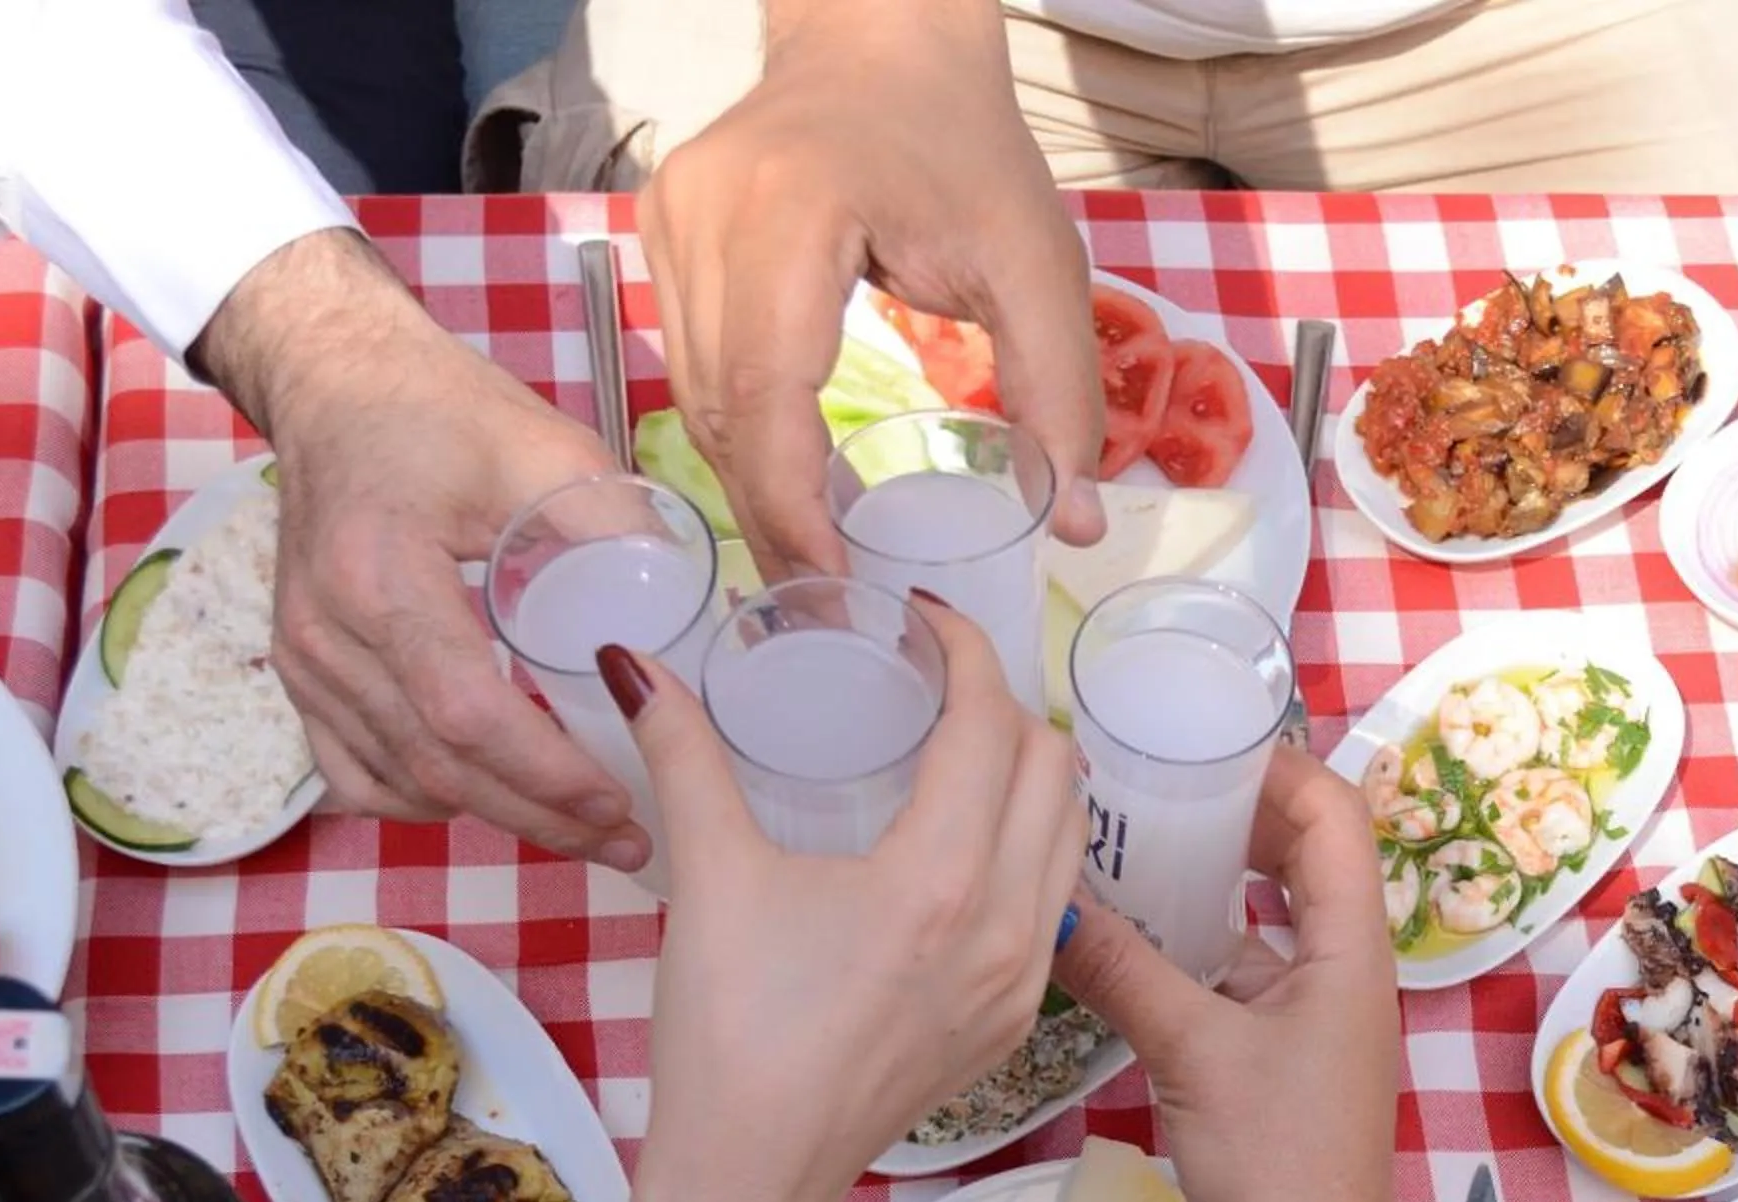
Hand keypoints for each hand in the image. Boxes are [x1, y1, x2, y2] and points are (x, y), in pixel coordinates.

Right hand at [193, 230, 643, 866]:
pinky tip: (494, 799)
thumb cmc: (440, 410)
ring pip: (401, 781)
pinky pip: (358, 774)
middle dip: (539, 817)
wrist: (336, 384)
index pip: (464, 711)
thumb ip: (615, 531)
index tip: (618, 798)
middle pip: (436, 765)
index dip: (544, 772)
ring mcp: (302, 659)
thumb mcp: (544, 449)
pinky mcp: (299, 673)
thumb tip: (691, 620)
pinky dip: (428, 799)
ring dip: (495, 817)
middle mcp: (326, 630)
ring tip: (582, 828)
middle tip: (626, 840)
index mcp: (379, 573)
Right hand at [601, 599, 1083, 1201]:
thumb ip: (680, 756)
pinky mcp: (1014, 1023)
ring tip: (965, 748)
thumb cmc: (728, 1032)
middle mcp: (1004, 925)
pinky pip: (1052, 905)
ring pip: (1068, 839)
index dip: (967, 652)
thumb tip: (631, 662)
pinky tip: (970, 844)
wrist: (752, 1176)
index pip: (991, 725)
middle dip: (1006, 707)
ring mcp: (1020, 980)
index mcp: (939, 877)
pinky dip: (1030, 849)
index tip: (926, 620)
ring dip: (1033, 777)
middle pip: (1052, 771)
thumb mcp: (708, 878)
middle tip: (941, 682)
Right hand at [637, 0, 1104, 579]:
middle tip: (828, 610)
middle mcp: (703, 212)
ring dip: (751, 487)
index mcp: (790, 209)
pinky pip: (692, 365)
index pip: (768, 391)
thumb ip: (1062, 392)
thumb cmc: (964, 143)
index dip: (794, 505)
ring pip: (693, 398)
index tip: (838, 587)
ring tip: (813, 566)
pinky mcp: (664, 233)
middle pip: (717, 409)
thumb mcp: (1038, 261)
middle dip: (773, 518)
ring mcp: (669, 221)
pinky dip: (737, 438)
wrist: (883, 37)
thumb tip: (1072, 523)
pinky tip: (787, 488)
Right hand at [1052, 753, 1406, 1201]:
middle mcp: (1342, 966)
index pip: (1333, 814)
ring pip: (1266, 916)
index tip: (1196, 740)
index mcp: (1350, 947)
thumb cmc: (1276, 1162)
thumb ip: (1124, 970)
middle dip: (1235, 810)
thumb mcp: (1191, 1052)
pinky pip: (1240, 970)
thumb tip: (1048, 902)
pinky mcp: (1280, 1055)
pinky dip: (1193, 945)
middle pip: (1304, 853)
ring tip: (1126, 843)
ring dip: (1209, 878)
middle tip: (1149, 780)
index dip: (1275, 765)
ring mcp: (1313, 1013)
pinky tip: (1126, 939)